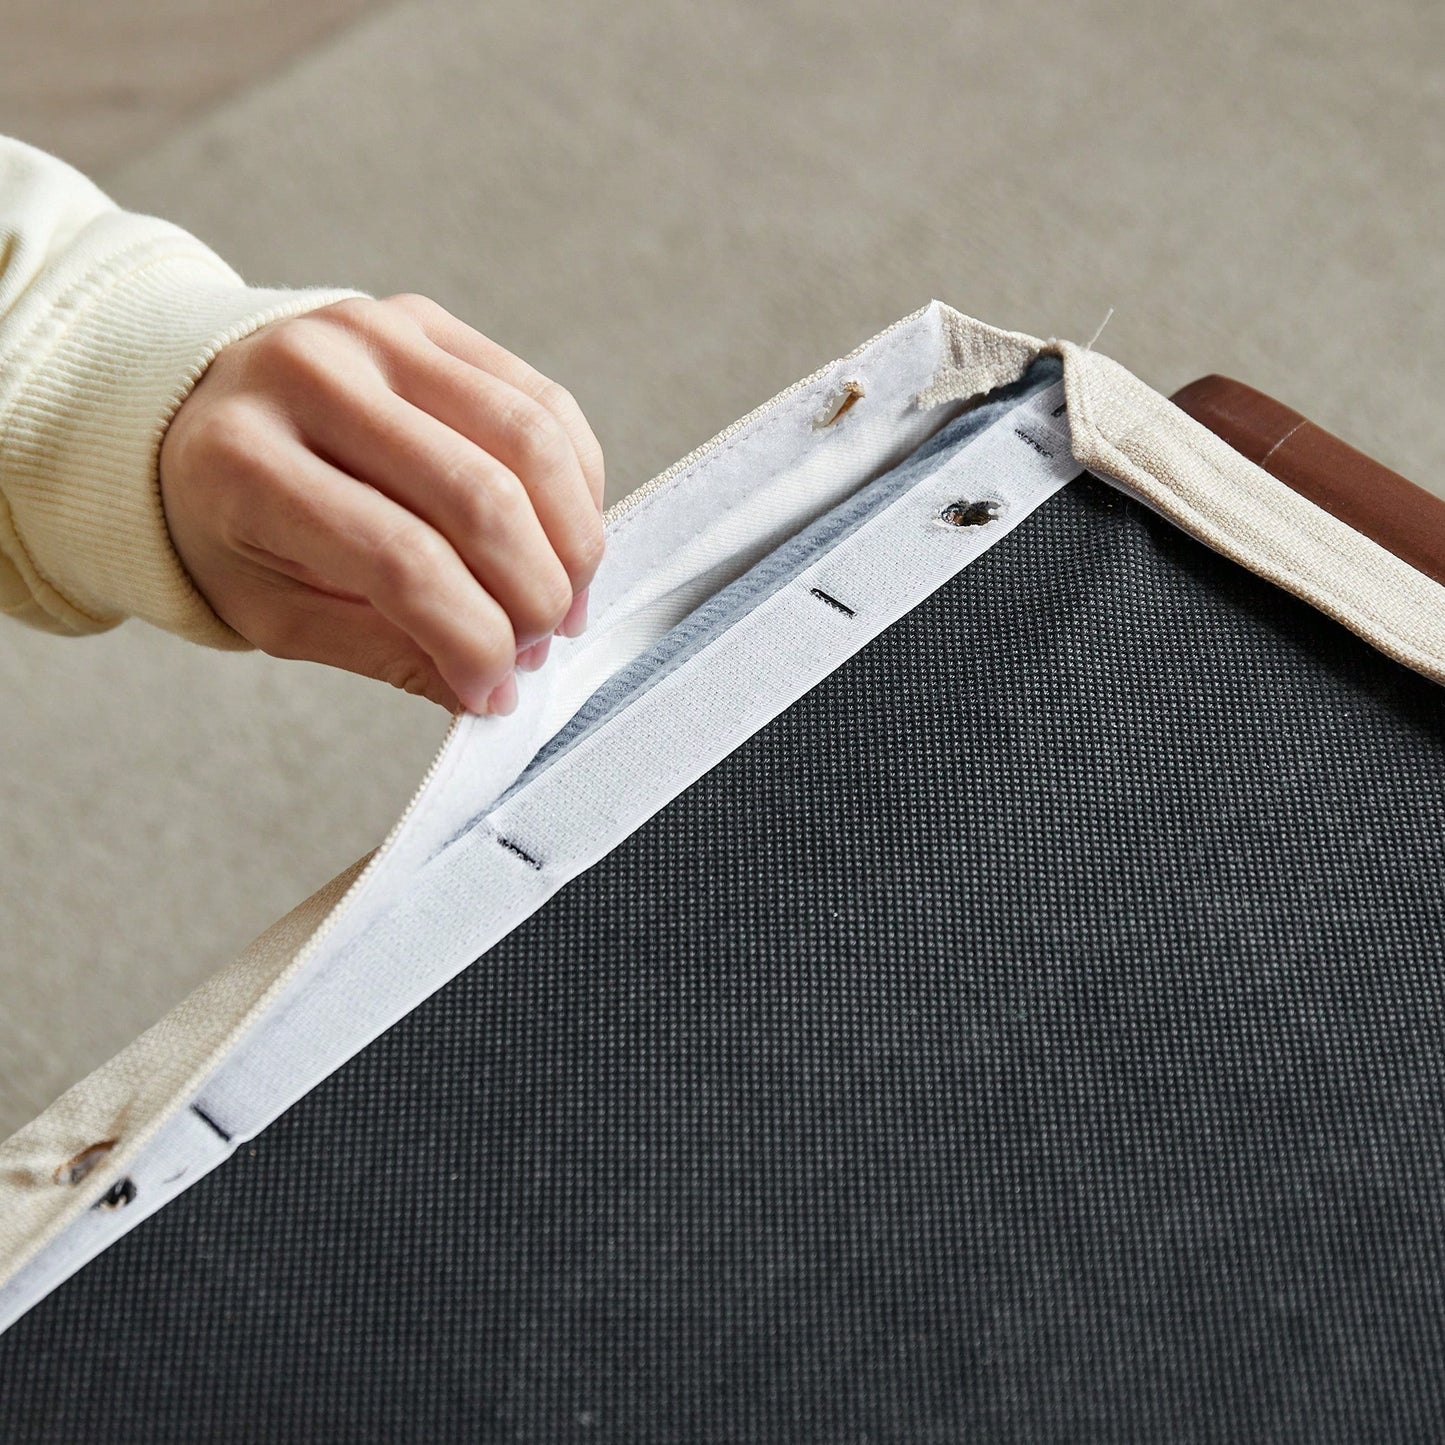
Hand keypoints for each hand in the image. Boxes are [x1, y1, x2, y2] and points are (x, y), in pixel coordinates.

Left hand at [158, 293, 604, 713]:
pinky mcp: (426, 318)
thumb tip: (490, 690)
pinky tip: (565, 536)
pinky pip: (540, 399)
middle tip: (537, 646)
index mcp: (247, 461)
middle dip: (533, 593)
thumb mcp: (274, 608)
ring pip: (529, 439)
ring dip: (572, 538)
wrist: (189, 409)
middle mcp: (311, 376)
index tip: (492, 690)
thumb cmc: (232, 522)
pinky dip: (577, 480)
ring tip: (564, 599)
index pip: (402, 561)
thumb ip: (381, 650)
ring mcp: (375, 332)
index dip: (470, 638)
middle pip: (479, 497)